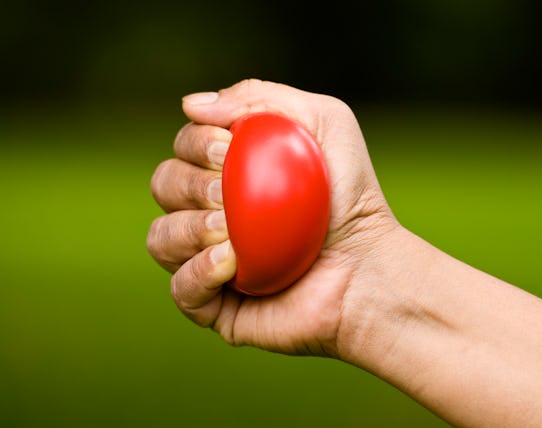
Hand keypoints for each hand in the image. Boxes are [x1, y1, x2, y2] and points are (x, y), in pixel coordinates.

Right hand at [147, 79, 397, 355]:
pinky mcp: (217, 306)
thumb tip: (191, 106)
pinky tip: (231, 262)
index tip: (228, 149)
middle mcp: (212, 215)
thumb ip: (261, 98)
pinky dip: (198, 271)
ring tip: (231, 231)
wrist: (369, 266)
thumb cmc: (351, 194)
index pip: (183, 150)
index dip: (193, 144)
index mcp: (227, 174)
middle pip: (164, 187)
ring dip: (189, 228)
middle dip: (188, 184)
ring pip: (161, 238)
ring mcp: (211, 262)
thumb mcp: (324, 122)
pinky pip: (181, 290)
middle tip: (227, 193)